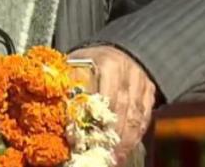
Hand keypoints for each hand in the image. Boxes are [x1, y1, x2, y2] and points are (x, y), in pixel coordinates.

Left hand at [69, 45, 156, 164]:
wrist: (121, 48)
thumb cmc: (92, 58)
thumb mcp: (76, 60)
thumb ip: (68, 78)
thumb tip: (54, 98)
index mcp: (108, 64)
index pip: (106, 94)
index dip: (98, 117)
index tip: (88, 136)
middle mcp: (128, 73)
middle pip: (122, 109)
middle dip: (112, 134)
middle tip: (103, 153)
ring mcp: (141, 83)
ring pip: (135, 116)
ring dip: (125, 140)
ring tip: (114, 157)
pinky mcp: (150, 93)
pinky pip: (145, 117)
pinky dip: (136, 135)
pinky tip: (126, 148)